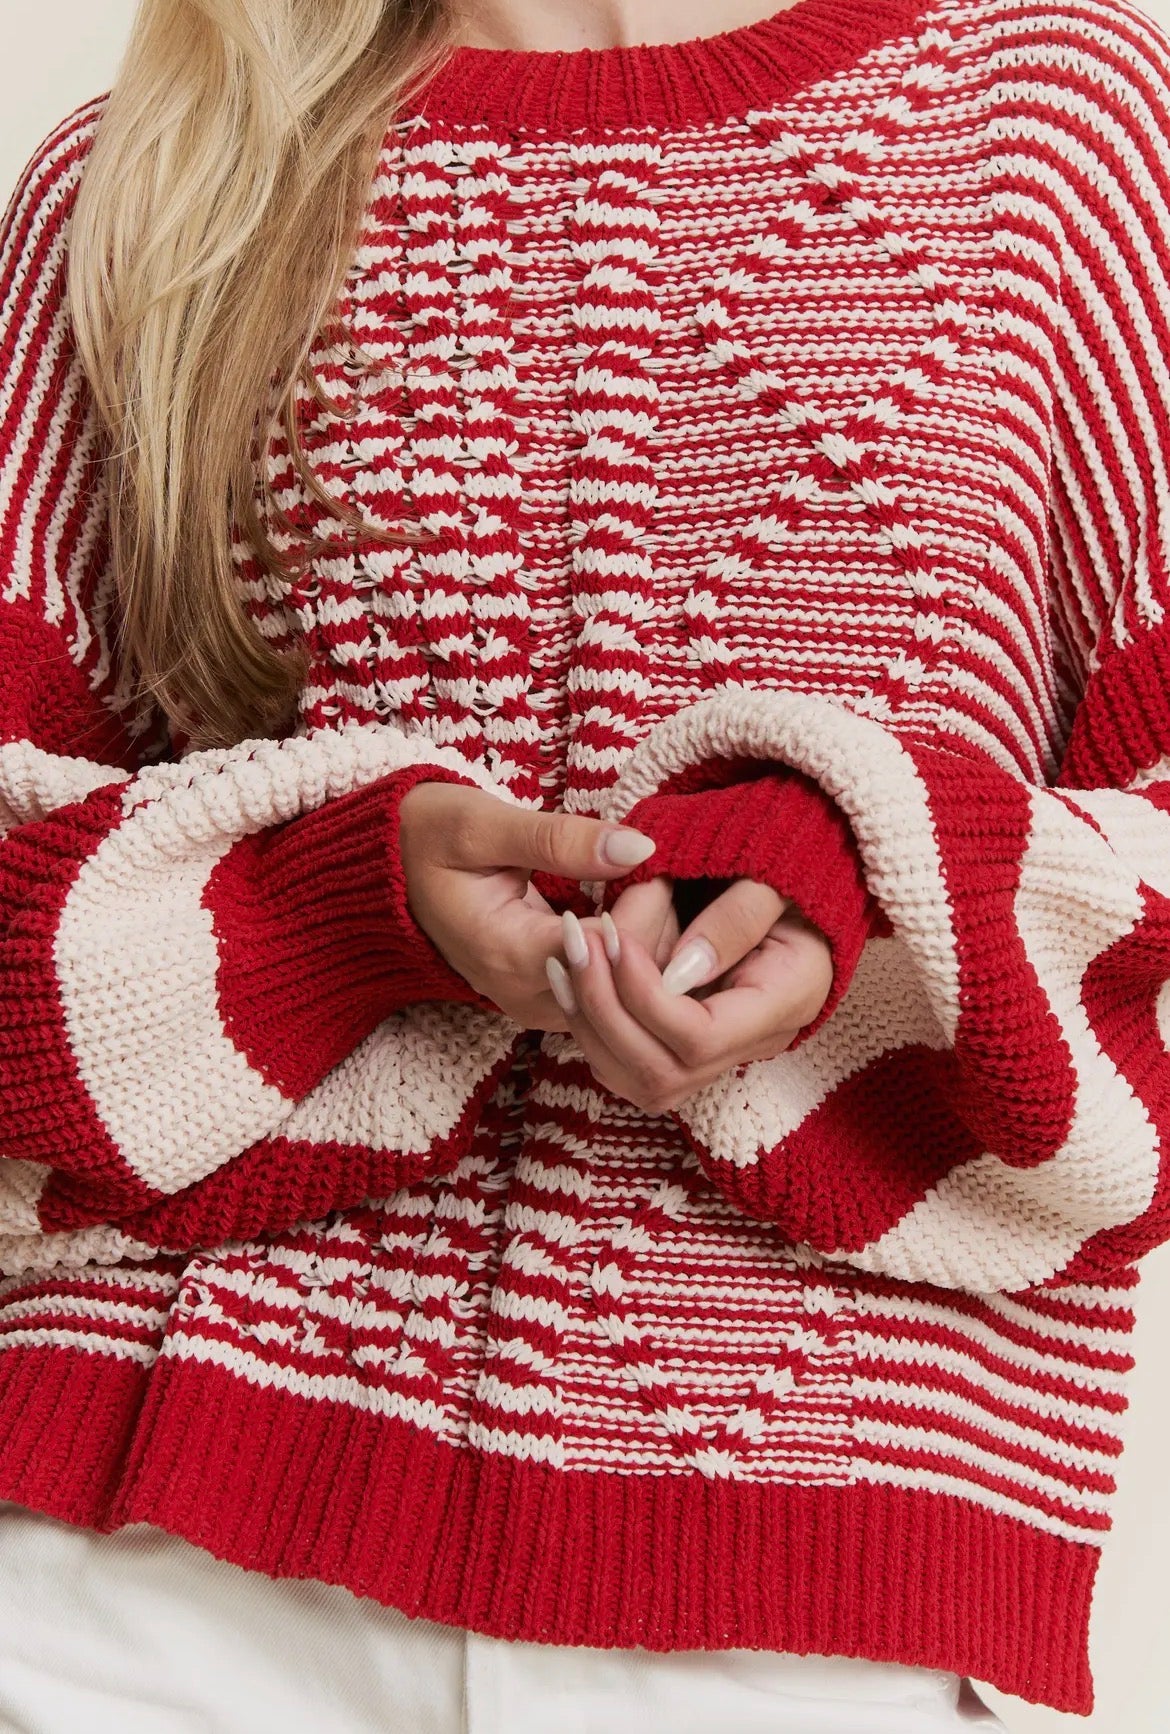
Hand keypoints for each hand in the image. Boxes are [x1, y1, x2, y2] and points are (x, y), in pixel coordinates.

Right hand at [398, 782, 655, 1029]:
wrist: (389, 871)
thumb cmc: (429, 837)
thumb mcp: (483, 823)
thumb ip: (560, 839)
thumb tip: (640, 848)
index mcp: (507, 955)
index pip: (609, 953)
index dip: (644, 907)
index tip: (652, 859)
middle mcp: (526, 996)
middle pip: (627, 984)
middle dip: (656, 924)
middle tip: (657, 867)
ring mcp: (539, 1005)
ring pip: (628, 994)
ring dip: (651, 940)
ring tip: (646, 881)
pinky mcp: (550, 1002)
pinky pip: (613, 991)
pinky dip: (635, 951)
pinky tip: (632, 905)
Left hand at [544, 878, 832, 1113]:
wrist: (793, 884)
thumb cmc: (784, 868)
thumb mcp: (772, 876)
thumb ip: (736, 918)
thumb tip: (679, 973)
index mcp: (787, 1000)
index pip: (702, 1039)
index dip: (646, 996)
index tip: (613, 936)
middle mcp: (756, 1043)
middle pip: (663, 1073)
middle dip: (605, 1011)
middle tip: (575, 943)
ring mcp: (723, 1054)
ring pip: (639, 1081)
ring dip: (590, 1024)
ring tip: (563, 958)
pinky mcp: (690, 1046)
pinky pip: (629, 1065)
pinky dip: (591, 1028)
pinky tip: (569, 976)